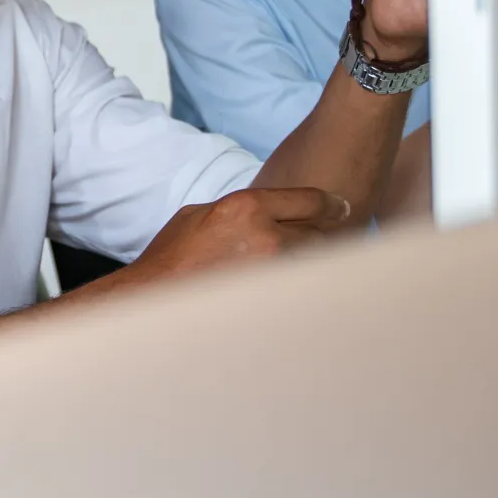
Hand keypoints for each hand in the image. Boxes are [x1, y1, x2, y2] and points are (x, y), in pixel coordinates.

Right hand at [123, 186, 352, 283]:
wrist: (157, 293)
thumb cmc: (173, 254)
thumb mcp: (201, 214)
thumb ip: (239, 210)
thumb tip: (266, 214)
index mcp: (247, 206)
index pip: (309, 200)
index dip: (331, 204)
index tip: (340, 207)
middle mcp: (265, 235)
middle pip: (319, 233)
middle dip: (325, 234)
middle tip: (331, 236)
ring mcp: (270, 269)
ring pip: (313, 261)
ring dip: (315, 261)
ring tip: (319, 263)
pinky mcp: (270, 296)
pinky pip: (298, 285)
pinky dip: (302, 282)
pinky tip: (299, 284)